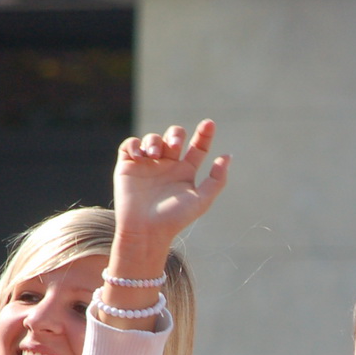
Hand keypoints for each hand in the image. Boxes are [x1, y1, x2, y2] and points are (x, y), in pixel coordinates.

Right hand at [111, 120, 229, 251]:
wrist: (146, 230)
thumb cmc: (175, 218)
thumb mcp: (202, 200)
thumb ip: (217, 179)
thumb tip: (228, 156)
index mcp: (186, 171)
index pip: (197, 147)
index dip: (204, 134)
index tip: (209, 123)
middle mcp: (167, 166)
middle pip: (174, 136)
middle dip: (175, 134)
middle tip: (175, 147)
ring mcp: (148, 165)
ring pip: (153, 139)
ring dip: (154, 141)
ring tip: (153, 156)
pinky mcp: (128, 167)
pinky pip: (129, 145)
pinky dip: (134, 145)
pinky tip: (139, 155)